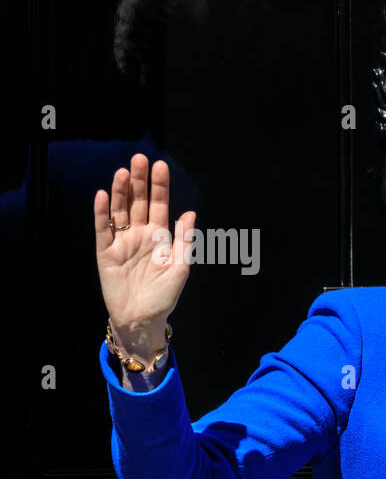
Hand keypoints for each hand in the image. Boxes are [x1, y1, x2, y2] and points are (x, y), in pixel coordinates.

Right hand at [94, 153, 196, 353]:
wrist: (142, 319)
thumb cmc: (164, 296)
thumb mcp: (180, 268)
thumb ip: (184, 240)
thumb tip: (189, 213)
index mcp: (160, 237)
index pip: (159, 205)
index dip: (159, 187)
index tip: (160, 166)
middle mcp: (140, 235)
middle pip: (138, 202)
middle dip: (139, 182)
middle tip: (139, 159)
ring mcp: (122, 242)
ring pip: (120, 211)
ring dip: (121, 192)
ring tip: (123, 173)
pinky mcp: (105, 252)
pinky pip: (103, 229)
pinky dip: (103, 213)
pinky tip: (105, 196)